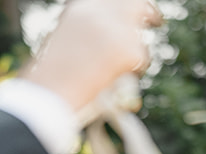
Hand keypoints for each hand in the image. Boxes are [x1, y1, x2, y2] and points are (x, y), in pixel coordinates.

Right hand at [21, 0, 162, 114]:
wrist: (50, 92)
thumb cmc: (49, 75)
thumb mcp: (63, 38)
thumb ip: (86, 27)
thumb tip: (108, 33)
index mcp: (80, 5)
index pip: (113, 0)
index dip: (124, 5)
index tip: (133, 9)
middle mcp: (100, 10)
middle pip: (135, 3)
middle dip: (146, 11)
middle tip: (156, 21)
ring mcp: (116, 27)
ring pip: (140, 33)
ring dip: (135, 49)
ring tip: (113, 69)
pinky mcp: (129, 48)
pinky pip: (142, 57)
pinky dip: (134, 70)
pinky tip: (112, 78)